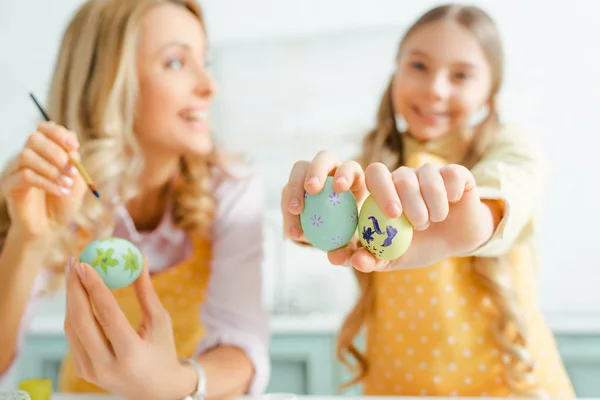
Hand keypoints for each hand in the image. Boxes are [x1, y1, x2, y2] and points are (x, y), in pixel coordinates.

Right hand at [1, 122, 85, 238]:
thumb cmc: (64, 202)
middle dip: (57, 153)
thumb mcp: (76, 180)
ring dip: (52, 170)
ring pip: (27, 156)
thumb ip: (74, 162)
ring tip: (66, 184)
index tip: (74, 146)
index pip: (44, 129)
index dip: (58, 133)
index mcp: (45, 150)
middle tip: (72, 171)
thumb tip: (71, 146)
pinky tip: (60, 192)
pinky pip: (24, 175)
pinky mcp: (9, 185)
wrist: (51, 227)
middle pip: (34, 138)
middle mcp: (27, 156)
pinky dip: (46, 183)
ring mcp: (15, 169)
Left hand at [64, 257, 196, 399]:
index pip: (107, 315)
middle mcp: (106, 367)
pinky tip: (78, 294)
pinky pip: (74, 337)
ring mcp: (91, 372)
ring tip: (74, 272)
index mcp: (130, 354)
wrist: (156, 390)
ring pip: (72, 328)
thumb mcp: (160, 321)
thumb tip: (141, 260)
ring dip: (71, 298)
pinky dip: (74, 313)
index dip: (95, 287)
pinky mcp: (83, 372)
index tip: (86, 264)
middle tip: (75, 262)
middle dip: (74, 288)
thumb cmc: (163, 350)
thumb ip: (146, 292)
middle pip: (81, 321)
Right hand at [281, 150, 367, 259]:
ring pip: (300, 168)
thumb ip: (348, 250)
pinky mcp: (293, 184)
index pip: (351, 167)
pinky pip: (287, 190)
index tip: (340, 189)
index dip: (346, 173)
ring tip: (295, 209)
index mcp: (353, 178)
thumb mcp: (352, 244)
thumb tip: (338, 257)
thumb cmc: (346, 237)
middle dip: (317, 169)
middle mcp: (331, 170)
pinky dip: (287, 206)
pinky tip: (292, 228)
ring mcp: (309, 174)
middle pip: (324, 157)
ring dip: (295, 186)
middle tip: (312, 190)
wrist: (327, 236)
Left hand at [342, 162, 495, 270]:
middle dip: (397, 198)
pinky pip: (451, 177)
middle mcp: (403, 177)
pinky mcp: (454, 172)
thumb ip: (372, 259)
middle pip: (396, 175)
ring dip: (431, 208)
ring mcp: (429, 172)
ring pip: (425, 179)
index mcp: (382, 192)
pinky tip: (452, 205)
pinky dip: (452, 197)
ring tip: (431, 221)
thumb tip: (358, 262)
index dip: (349, 174)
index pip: (369, 174)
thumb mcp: (393, 257)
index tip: (340, 188)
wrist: (457, 244)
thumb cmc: (418, 246)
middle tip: (405, 220)